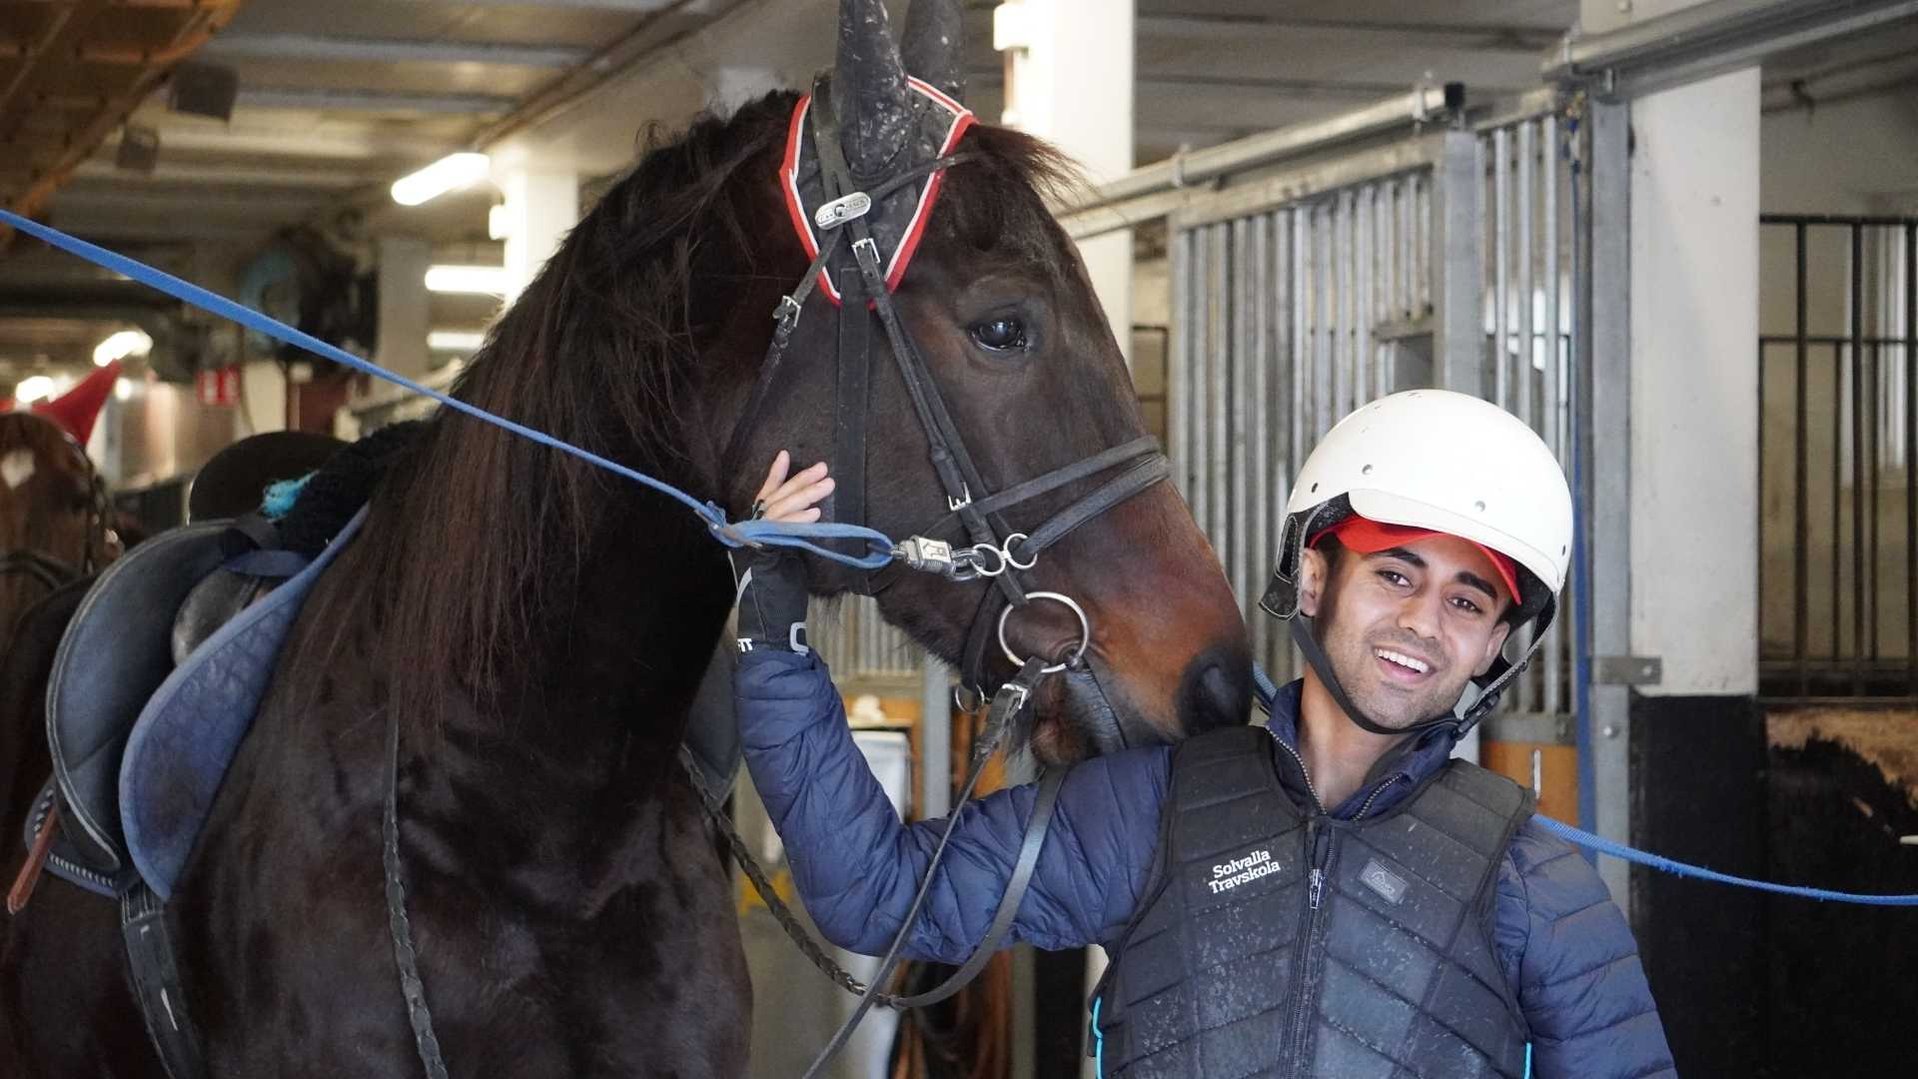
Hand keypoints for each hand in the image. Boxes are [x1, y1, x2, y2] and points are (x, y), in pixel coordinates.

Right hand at [733, 452, 832, 653]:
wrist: (769, 623)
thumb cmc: (780, 593)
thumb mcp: (787, 557)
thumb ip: (789, 535)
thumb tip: (808, 516)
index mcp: (754, 532)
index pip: (765, 497)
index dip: (776, 477)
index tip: (786, 455)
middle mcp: (749, 534)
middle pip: (776, 499)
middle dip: (801, 482)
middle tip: (824, 469)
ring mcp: (753, 543)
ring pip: (780, 510)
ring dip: (806, 495)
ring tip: (828, 485)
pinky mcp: (762, 554)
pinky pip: (781, 531)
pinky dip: (797, 521)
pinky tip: (815, 513)